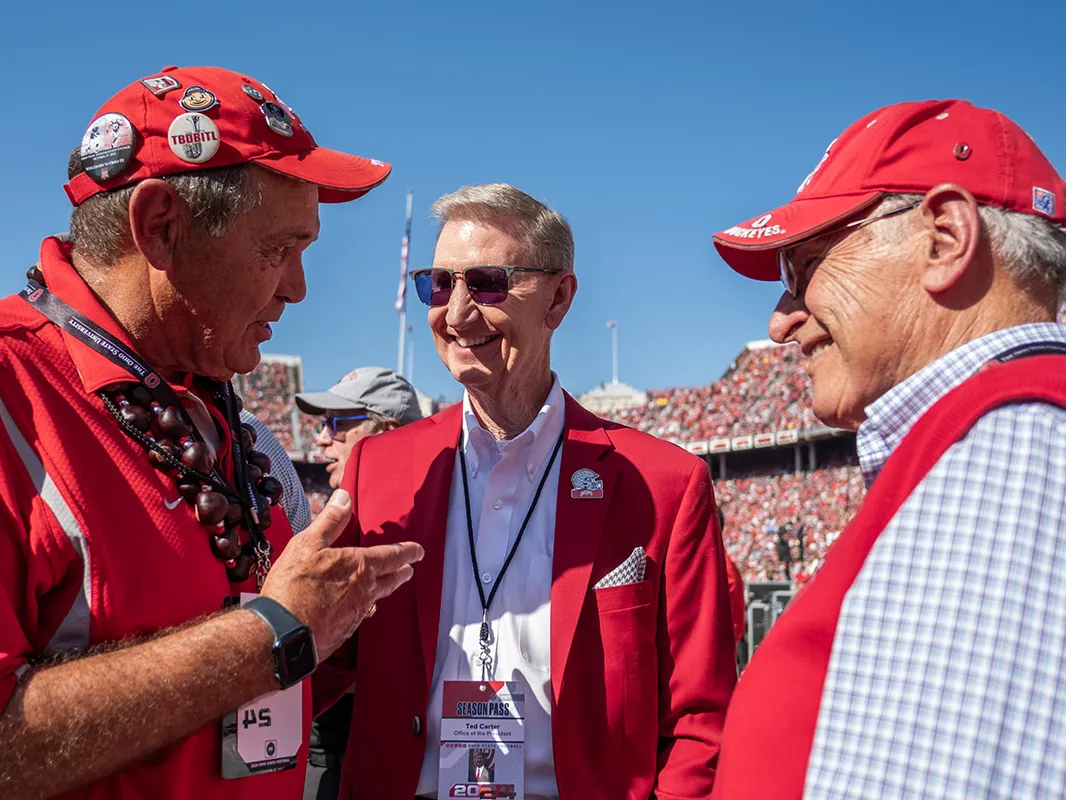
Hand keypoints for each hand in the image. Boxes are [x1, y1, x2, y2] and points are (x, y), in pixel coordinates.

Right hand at [260, 489, 423, 659]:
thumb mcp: (307, 544)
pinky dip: (363, 607)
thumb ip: (330, 521)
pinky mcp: (344, 632)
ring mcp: (356, 614)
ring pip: (377, 598)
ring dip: (385, 589)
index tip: (419, 551)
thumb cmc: (293, 586)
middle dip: (402, 572)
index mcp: (360, 566)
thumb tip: (345, 497)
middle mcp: (365, 591)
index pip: (392, 555)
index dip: (408, 552)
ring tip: (387, 585)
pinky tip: (356, 608)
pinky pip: (360, 615)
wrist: (283, 634)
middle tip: (409, 569)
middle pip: (392, 579)